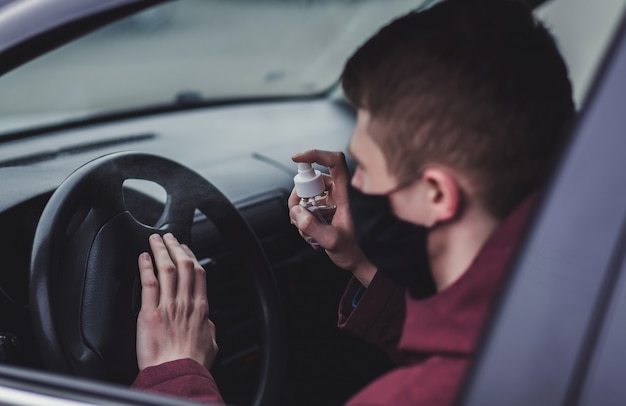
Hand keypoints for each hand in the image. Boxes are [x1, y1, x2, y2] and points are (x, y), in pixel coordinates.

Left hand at [136, 233, 217, 370]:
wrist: (177, 374)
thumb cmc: (193, 364)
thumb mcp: (211, 343)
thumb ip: (208, 328)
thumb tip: (208, 322)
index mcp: (201, 308)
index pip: (198, 273)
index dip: (191, 256)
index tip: (185, 249)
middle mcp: (185, 303)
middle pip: (182, 265)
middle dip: (175, 247)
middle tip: (169, 237)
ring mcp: (168, 306)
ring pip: (166, 270)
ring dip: (161, 251)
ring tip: (155, 240)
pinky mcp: (150, 314)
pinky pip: (148, 284)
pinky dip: (145, 268)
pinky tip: (143, 258)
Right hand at [289, 150, 376, 286]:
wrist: (361, 262)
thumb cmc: (355, 251)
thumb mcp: (332, 241)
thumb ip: (313, 227)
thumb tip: (297, 212)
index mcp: (347, 193)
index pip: (335, 162)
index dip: (316, 154)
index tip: (296, 158)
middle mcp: (340, 192)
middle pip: (314, 179)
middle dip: (299, 195)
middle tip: (295, 214)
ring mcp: (333, 200)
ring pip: (309, 193)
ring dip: (299, 209)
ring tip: (303, 229)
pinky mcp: (328, 209)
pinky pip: (310, 205)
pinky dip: (303, 216)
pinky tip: (308, 233)